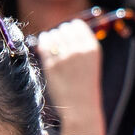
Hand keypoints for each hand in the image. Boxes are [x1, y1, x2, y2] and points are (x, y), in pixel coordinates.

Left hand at [37, 19, 104, 134]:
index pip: (78, 25)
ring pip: (53, 35)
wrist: (81, 109)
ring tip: (50, 43)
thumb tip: (64, 31)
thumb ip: (81, 46)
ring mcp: (64, 57)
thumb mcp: (91, 63)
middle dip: (60, 32)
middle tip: (57, 41)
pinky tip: (43, 43)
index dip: (70, 27)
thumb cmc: (84, 88)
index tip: (66, 33)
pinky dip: (43, 42)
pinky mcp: (51, 66)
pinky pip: (44, 45)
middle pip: (64, 28)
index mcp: (92, 48)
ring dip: (50, 37)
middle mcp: (79, 50)